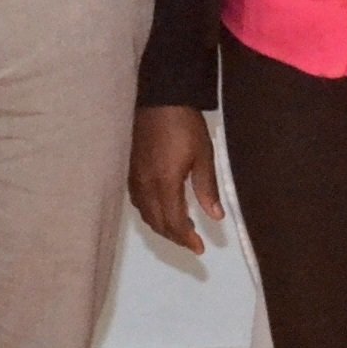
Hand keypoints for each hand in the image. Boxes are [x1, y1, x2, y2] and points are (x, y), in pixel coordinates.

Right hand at [129, 106, 224, 251]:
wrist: (159, 98)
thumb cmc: (184, 124)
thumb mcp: (203, 155)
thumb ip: (207, 188)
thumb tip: (216, 217)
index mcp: (165, 183)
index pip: (174, 222)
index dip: (186, 239)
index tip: (199, 249)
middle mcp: (145, 185)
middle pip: (157, 223)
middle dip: (175, 237)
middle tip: (193, 242)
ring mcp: (134, 178)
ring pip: (146, 214)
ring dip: (162, 226)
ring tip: (181, 228)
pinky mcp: (130, 170)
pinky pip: (138, 202)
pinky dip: (151, 213)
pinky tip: (162, 209)